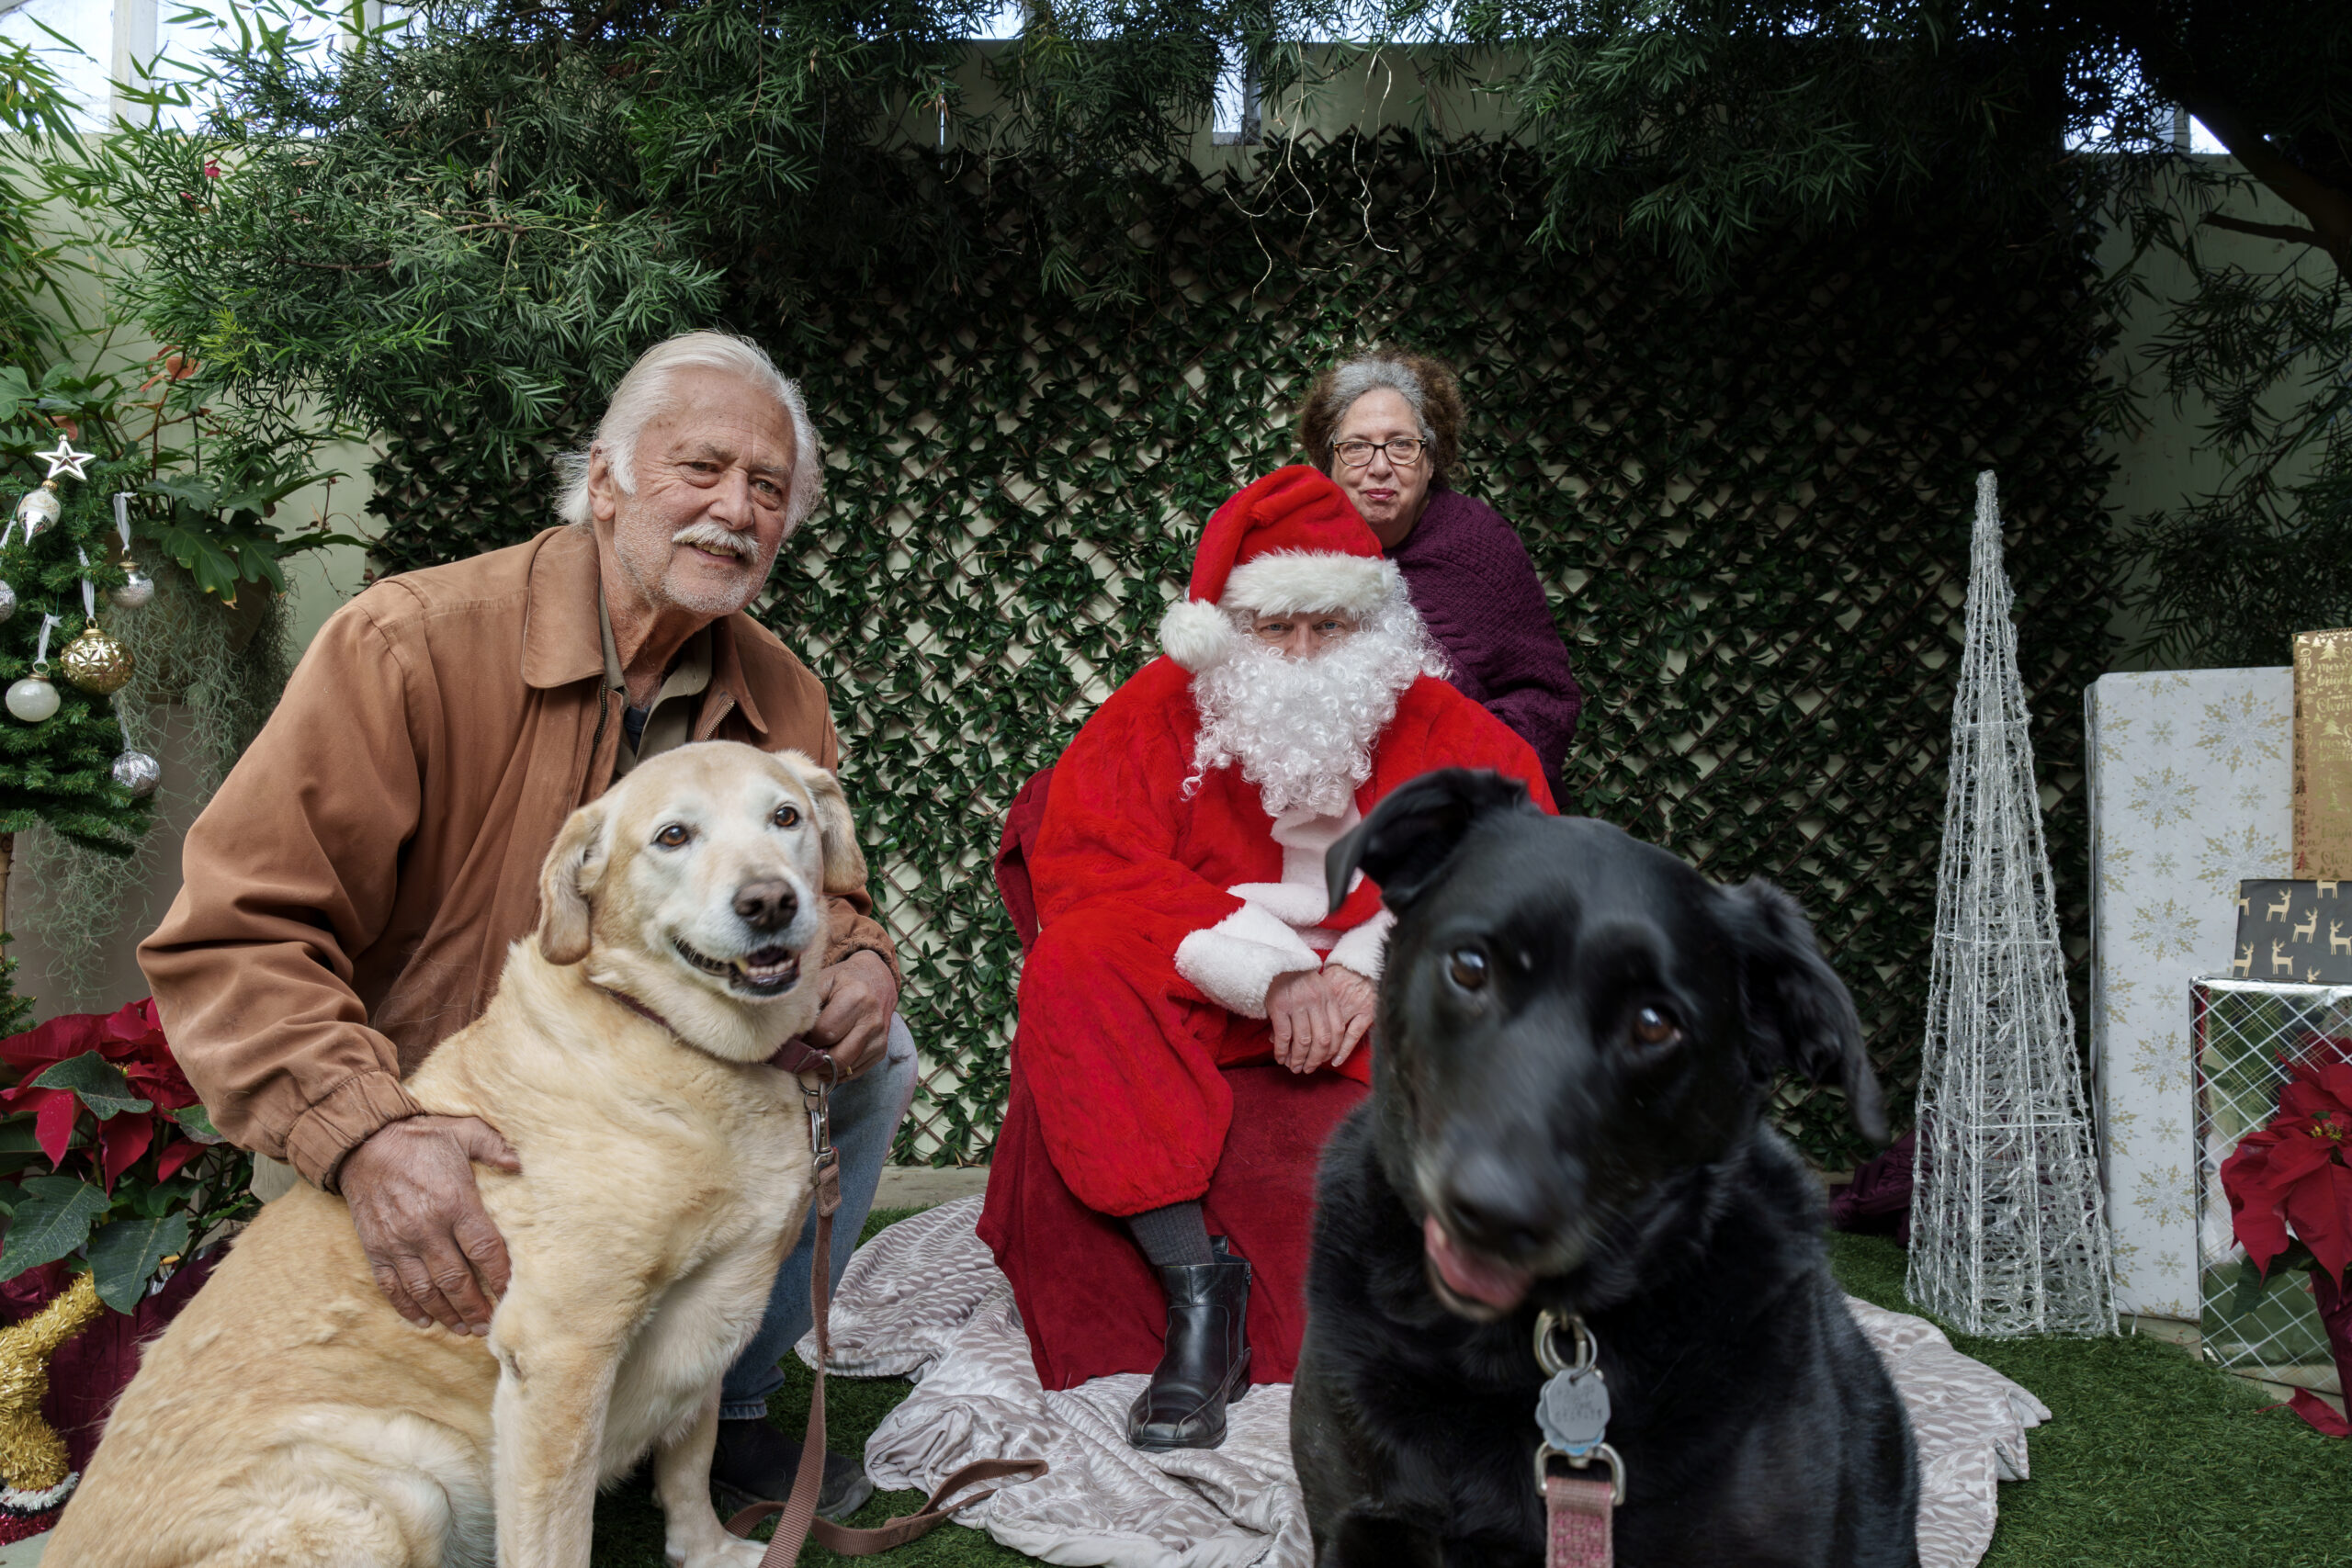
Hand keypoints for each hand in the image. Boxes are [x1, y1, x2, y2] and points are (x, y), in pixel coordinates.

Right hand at [340, 1115, 520, 1335]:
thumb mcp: (463, 1132)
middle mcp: (426, 1229)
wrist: (363, 1142)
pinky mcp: (375, 1249)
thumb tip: (522, 1163)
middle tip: (490, 1325)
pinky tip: (425, 1321)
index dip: (501, 1276)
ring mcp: (398, 1243)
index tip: (513, 1293)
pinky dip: (408, 1308)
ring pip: (426, 1291)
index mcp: (454, 1202)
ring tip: (464, 1329)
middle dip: (476, 1308)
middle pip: (456, 1280)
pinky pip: (392, 1288)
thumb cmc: (420, 1137)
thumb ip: (495, 1147)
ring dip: (447, 1314)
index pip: (485, 1250)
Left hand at [805, 949, 897, 1078]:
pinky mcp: (882, 1049)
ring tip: (811, 1059)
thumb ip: (807, 1004)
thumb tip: (789, 1034)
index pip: (825, 1033)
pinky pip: (856, 1071)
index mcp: (856, 997)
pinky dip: (838, 1072)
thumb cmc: (844, 980)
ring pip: (847, 1067)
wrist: (877, 978)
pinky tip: (826, 1062)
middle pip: (838, 1056)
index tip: (793, 1041)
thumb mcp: (823, 981)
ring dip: (825, 1069)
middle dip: (814, 1060)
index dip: (806, 1041)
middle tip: (798, 1058)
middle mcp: (872, 1019)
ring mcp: (879, 1036)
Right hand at [1268, 965, 1377, 1074]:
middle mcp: (1316, 1002)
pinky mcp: (1279, 1007)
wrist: (1277, 961)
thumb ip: (1326, 1009)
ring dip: (1299, 1058)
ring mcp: (1297, 1004)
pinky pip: (1284, 1036)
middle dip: (1316, 1059)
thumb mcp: (1320, 988)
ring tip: (1294, 1067)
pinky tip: (1280, 1057)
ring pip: (1303, 1041)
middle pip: (1322, 1040)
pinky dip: (1282, 1050)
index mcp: (1329, 998)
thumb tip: (1326, 1040)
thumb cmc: (1299, 977)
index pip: (1338, 1031)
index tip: (1325, 1060)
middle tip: (1309, 1069)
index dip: (1333, 1050)